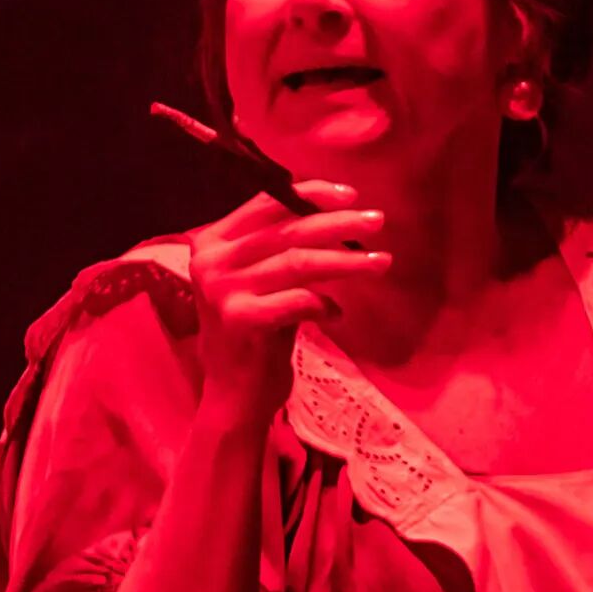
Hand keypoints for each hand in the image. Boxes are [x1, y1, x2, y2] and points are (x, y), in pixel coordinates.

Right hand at [187, 180, 391, 421]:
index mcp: (212, 241)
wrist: (232, 396)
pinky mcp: (239, 320)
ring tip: (382, 261)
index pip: (266, 203)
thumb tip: (335, 213)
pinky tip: (338, 313)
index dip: (311, 195)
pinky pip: (297, 301)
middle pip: (287, 230)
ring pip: (298, 262)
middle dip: (339, 223)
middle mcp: (211, 261)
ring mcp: (221, 290)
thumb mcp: (262, 282)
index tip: (351, 196)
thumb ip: (282, 247)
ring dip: (347, 261)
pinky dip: (324, 305)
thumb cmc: (255, 334)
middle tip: (377, 221)